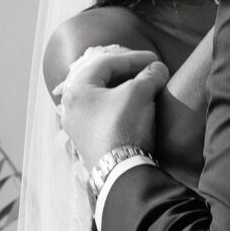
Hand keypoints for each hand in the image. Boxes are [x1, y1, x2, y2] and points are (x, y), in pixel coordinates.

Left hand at [59, 49, 168, 171]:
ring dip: (125, 91)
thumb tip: (158, 69)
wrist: (121, 172)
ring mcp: (78, 127)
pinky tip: (135, 109)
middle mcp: (71, 107)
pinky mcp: (88, 142)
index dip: (133, 58)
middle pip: (102, 80)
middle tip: (149, 72)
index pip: (106, 63)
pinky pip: (104, 115)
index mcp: (76, 90)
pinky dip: (121, 107)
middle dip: (128, 74)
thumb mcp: (139, 93)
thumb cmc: (123, 125)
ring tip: (144, 89)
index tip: (154, 60)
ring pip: (103, 99)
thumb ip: (149, 75)